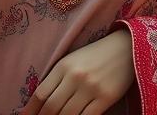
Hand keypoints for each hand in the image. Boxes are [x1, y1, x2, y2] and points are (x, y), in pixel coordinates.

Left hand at [20, 29, 134, 114]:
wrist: (126, 48)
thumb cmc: (96, 55)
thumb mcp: (73, 60)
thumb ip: (58, 78)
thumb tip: (41, 102)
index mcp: (63, 66)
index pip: (40, 94)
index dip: (30, 110)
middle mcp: (75, 77)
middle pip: (51, 107)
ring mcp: (91, 88)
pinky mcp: (106, 98)